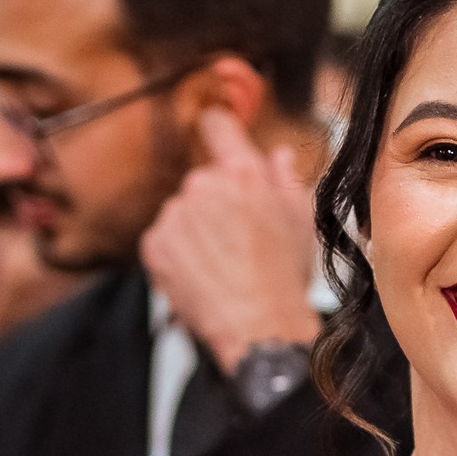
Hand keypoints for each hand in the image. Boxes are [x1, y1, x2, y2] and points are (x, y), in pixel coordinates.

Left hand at [139, 106, 323, 372]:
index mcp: (242, 173)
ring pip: (182, 211)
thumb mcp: (302, 222)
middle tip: (237, 237)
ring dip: (196, 229)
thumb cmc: (284, 280)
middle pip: (203, 180)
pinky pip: (164, 239)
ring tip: (222, 263)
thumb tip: (278, 156)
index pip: (217, 125)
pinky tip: (204, 273)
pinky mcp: (154, 245)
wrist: (259, 329)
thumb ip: (286, 180)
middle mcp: (203, 186)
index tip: (215, 132)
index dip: (217, 128)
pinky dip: (178, 253)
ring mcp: (174, 216)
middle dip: (216, 201)